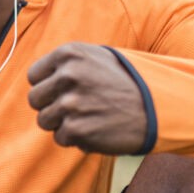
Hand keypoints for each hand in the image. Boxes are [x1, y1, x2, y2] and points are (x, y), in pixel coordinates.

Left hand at [27, 42, 144, 154]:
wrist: (159, 107)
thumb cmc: (128, 82)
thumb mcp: (99, 57)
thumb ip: (67, 63)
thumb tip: (38, 77)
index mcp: (69, 53)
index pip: (34, 76)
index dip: (48, 86)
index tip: (64, 91)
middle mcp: (67, 75)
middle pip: (35, 100)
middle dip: (52, 106)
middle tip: (77, 108)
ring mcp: (71, 103)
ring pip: (45, 121)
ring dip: (63, 123)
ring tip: (88, 117)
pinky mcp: (76, 129)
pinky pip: (60, 138)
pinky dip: (76, 138)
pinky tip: (96, 129)